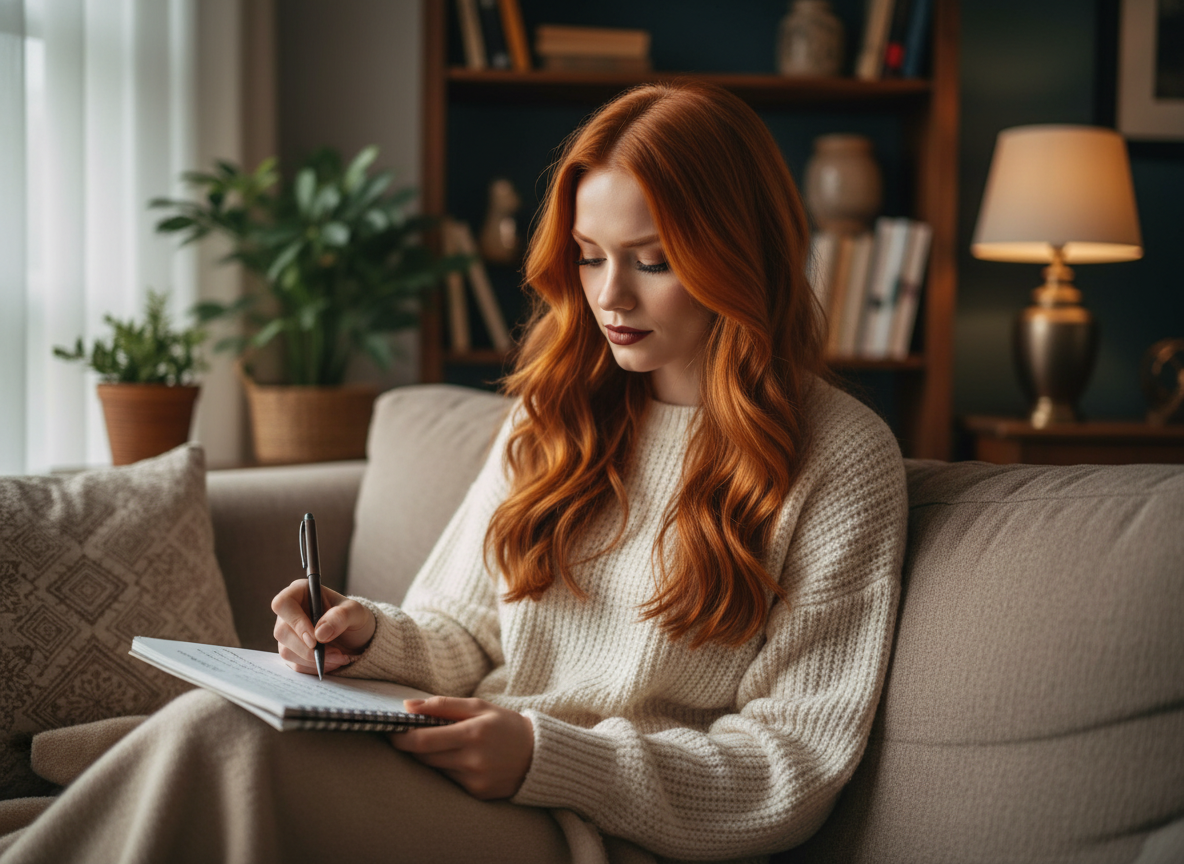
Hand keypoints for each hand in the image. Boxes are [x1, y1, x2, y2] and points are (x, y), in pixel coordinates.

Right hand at [271, 579, 375, 674]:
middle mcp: (289, 612)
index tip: (314, 639)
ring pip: (286, 651)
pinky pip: (294, 664)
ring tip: (339, 657)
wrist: (356, 637)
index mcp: (300, 592)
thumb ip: (340, 617)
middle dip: (308, 648)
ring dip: (313, 659)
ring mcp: (287, 633)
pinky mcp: (291, 651)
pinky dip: (314, 667)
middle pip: (281, 632)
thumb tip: (319, 634)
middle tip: (335, 653)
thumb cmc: (353, 617)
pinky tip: (332, 662)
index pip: (283, 603)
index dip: (295, 622)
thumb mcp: (355, 612)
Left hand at [391, 697, 533, 799]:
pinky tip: (462, 759)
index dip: (401, 737)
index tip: (391, 730)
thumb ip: (443, 705)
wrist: (539, 755)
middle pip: (425, 757)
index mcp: (472, 733)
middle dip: (412, 746)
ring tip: (443, 744)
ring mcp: (475, 780)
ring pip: (436, 769)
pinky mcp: (478, 793)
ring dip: (431, 757)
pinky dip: (448, 769)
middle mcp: (472, 760)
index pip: (423, 740)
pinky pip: (450, 781)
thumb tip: (407, 706)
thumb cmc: (505, 725)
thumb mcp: (479, 707)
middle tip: (407, 735)